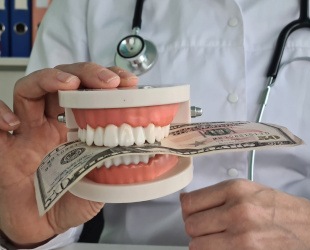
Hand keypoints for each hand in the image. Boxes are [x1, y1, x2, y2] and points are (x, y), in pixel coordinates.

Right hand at [0, 63, 137, 246]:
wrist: (40, 227)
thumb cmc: (70, 202)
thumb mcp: (100, 185)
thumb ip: (115, 168)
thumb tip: (140, 155)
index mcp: (76, 128)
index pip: (89, 92)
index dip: (107, 81)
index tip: (128, 82)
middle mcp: (51, 123)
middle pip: (61, 81)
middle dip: (86, 73)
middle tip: (108, 82)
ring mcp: (26, 132)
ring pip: (29, 90)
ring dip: (48, 79)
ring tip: (69, 84)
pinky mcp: (3, 149)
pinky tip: (14, 121)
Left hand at [180, 179, 309, 249]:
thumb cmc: (280, 207)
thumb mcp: (250, 190)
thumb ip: (219, 195)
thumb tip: (188, 203)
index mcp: (235, 189)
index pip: (189, 203)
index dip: (188, 210)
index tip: (194, 213)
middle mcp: (237, 211)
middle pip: (191, 226)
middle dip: (196, 228)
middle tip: (208, 228)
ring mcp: (242, 238)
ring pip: (197, 245)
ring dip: (204, 244)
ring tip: (218, 239)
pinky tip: (227, 246)